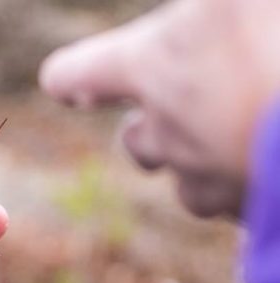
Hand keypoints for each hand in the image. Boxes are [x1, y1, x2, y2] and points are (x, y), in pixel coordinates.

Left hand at [39, 0, 279, 217]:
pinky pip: (239, 206)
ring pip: (186, 182)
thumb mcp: (235, 0)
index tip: (71, 81)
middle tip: (191, 96)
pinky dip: (254, 183)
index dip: (75, 75)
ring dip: (202, 157)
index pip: (79, 74)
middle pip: (136, 140)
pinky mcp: (255, 217)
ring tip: (245, 126)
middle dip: (152, 122)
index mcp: (155, 66)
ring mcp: (211, 181)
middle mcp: (168, 133)